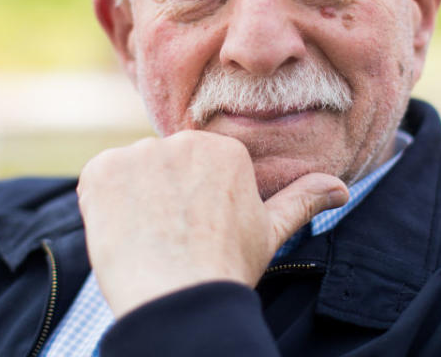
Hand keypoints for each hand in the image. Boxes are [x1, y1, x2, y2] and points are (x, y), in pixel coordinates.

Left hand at [76, 130, 348, 316]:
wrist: (179, 299)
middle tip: (170, 239)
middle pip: (163, 167)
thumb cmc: (226, 268)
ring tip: (147, 240)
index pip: (195, 169)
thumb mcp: (270, 232)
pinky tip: (122, 233)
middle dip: (162, 197)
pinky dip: (103, 204)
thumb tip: (342, 187)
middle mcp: (183, 141)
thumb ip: (302, 200)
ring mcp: (140, 153)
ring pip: (131, 173)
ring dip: (132, 200)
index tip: (193, 233)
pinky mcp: (102, 169)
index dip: (190, 205)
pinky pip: (98, 180)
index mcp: (225, 150)